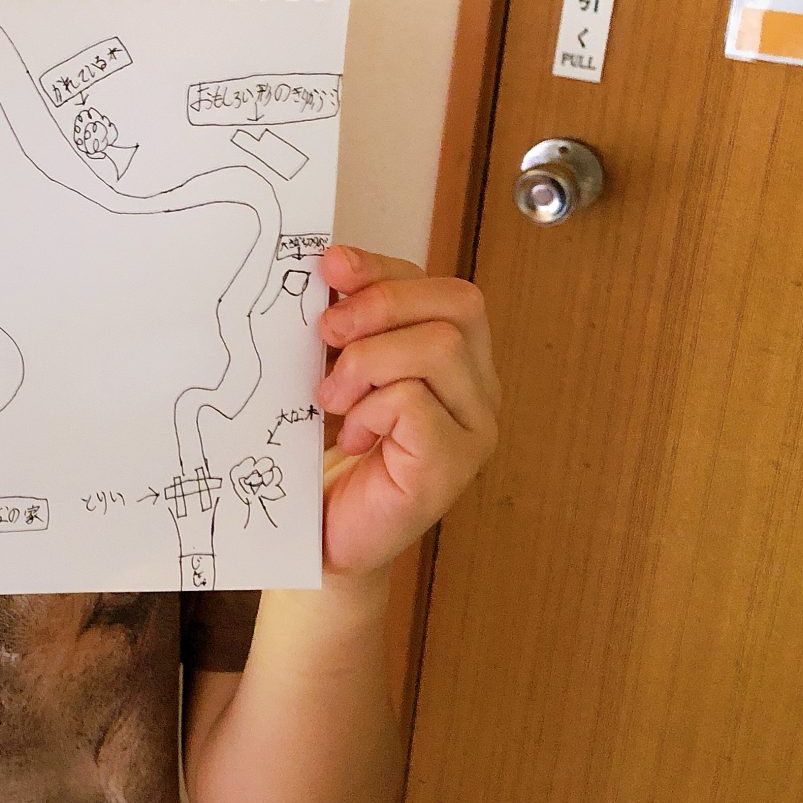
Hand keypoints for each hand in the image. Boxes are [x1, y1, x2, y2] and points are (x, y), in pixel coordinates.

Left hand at [312, 246, 498, 579]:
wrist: (324, 535)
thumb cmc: (331, 454)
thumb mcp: (334, 371)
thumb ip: (345, 325)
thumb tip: (329, 267)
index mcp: (456, 358)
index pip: (439, 287)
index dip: (385, 269)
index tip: (331, 266)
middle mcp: (479, 389)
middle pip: (458, 304)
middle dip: (380, 303)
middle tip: (325, 332)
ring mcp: (474, 428)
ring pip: (440, 347)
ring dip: (367, 360)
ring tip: (332, 396)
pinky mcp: (453, 464)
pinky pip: (415, 403)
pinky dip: (372, 409)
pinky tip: (356, 436)